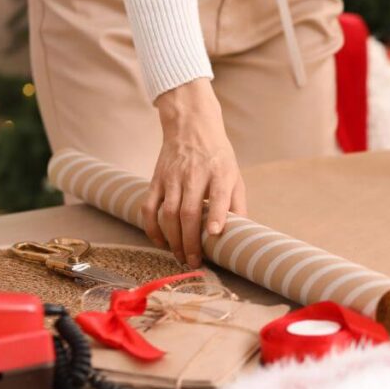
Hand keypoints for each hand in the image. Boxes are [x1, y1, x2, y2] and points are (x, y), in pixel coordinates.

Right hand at [142, 78, 245, 266]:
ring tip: (180, 257)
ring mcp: (172, 178)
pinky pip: (149, 208)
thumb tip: (240, 233)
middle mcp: (194, 175)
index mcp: (219, 172)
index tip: (214, 233)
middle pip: (189, 211)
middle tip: (194, 262)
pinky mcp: (156, 180)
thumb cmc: (217, 156)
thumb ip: (237, 203)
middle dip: (190, 241)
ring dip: (173, 239)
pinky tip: (161, 242)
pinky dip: (152, 228)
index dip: (216, 215)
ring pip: (168, 213)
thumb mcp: (234, 174)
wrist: (191, 126)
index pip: (218, 194)